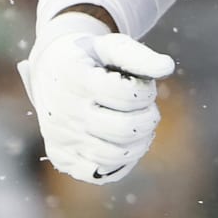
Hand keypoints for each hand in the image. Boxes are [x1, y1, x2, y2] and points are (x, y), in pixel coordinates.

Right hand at [18, 11, 175, 183]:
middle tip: (148, 109)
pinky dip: (121, 162)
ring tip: (140, 125)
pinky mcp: (60, 156)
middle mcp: (63, 110)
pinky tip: (124, 143)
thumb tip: (166, 67)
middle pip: (125, 129)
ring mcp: (60, 137)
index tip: (146, 86)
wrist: (50, 70)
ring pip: (115, 155)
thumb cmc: (91, 57)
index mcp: (75, 77)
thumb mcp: (111, 46)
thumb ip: (140, 56)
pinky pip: (99, 173)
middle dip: (149, 119)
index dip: (147, 91)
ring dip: (140, 142)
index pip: (128, 95)